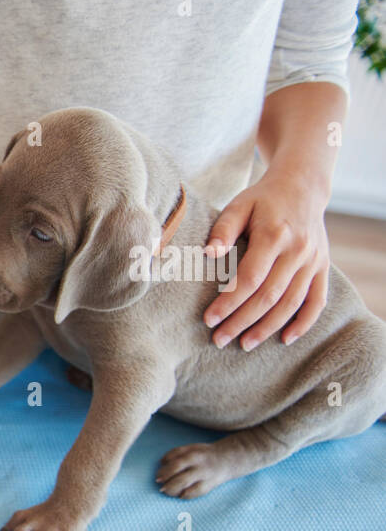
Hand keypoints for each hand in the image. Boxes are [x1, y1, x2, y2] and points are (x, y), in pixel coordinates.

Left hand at [203, 163, 331, 350]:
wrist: (303, 187)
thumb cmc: (262, 200)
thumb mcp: (238, 205)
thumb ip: (222, 229)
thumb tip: (208, 253)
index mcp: (274, 236)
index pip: (250, 278)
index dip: (229, 302)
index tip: (209, 320)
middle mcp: (298, 251)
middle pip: (269, 296)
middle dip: (242, 321)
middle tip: (219, 339)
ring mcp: (313, 261)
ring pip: (291, 303)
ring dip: (268, 328)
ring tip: (244, 344)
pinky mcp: (322, 267)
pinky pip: (317, 300)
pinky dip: (304, 322)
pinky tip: (285, 339)